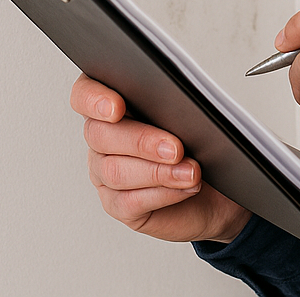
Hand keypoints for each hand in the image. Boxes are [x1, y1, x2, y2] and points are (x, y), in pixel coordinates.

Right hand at [70, 74, 251, 243]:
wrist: (215, 189)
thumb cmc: (200, 144)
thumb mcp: (190, 117)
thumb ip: (174, 105)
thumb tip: (179, 104)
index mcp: (111, 105)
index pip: (84, 94)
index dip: (94, 99)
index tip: (116, 108)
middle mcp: (102, 139)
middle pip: (99, 135)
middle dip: (141, 141)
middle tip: (176, 148)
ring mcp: (105, 173)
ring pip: (115, 171)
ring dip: (159, 171)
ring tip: (191, 172)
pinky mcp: (117, 205)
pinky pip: (129, 201)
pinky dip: (163, 193)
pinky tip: (186, 187)